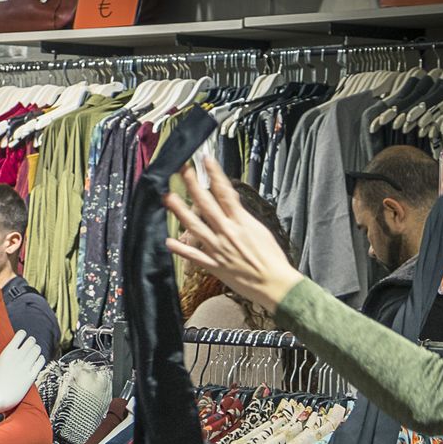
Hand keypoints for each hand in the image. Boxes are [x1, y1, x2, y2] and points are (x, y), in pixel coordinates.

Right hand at [0, 330, 45, 417]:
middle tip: (30, 347)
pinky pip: (41, 361)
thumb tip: (11, 356)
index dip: (23, 335)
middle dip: (31, 343)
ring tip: (34, 353)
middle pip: (31, 341)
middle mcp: (17, 356)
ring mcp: (25, 366)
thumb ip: (5, 359)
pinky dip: (40, 359)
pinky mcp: (31, 376)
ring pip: (37, 349)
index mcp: (7, 352)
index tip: (23, 339)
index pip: (21, 334)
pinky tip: (38, 361)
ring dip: (36, 350)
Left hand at [165, 155, 302, 312]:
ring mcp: (219, 249)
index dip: (215, 174)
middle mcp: (227, 232)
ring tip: (167, 197)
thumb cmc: (272, 258)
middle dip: (193, 185)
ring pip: (195, 226)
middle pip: (206, 204)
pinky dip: (181, 249)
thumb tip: (232, 203)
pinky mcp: (214, 266)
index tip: (205, 160)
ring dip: (180, 211)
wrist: (274, 284)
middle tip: (181, 170)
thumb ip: (242, 217)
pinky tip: (168, 241)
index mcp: (241, 222)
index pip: (225, 192)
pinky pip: (194, 256)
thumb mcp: (260, 230)